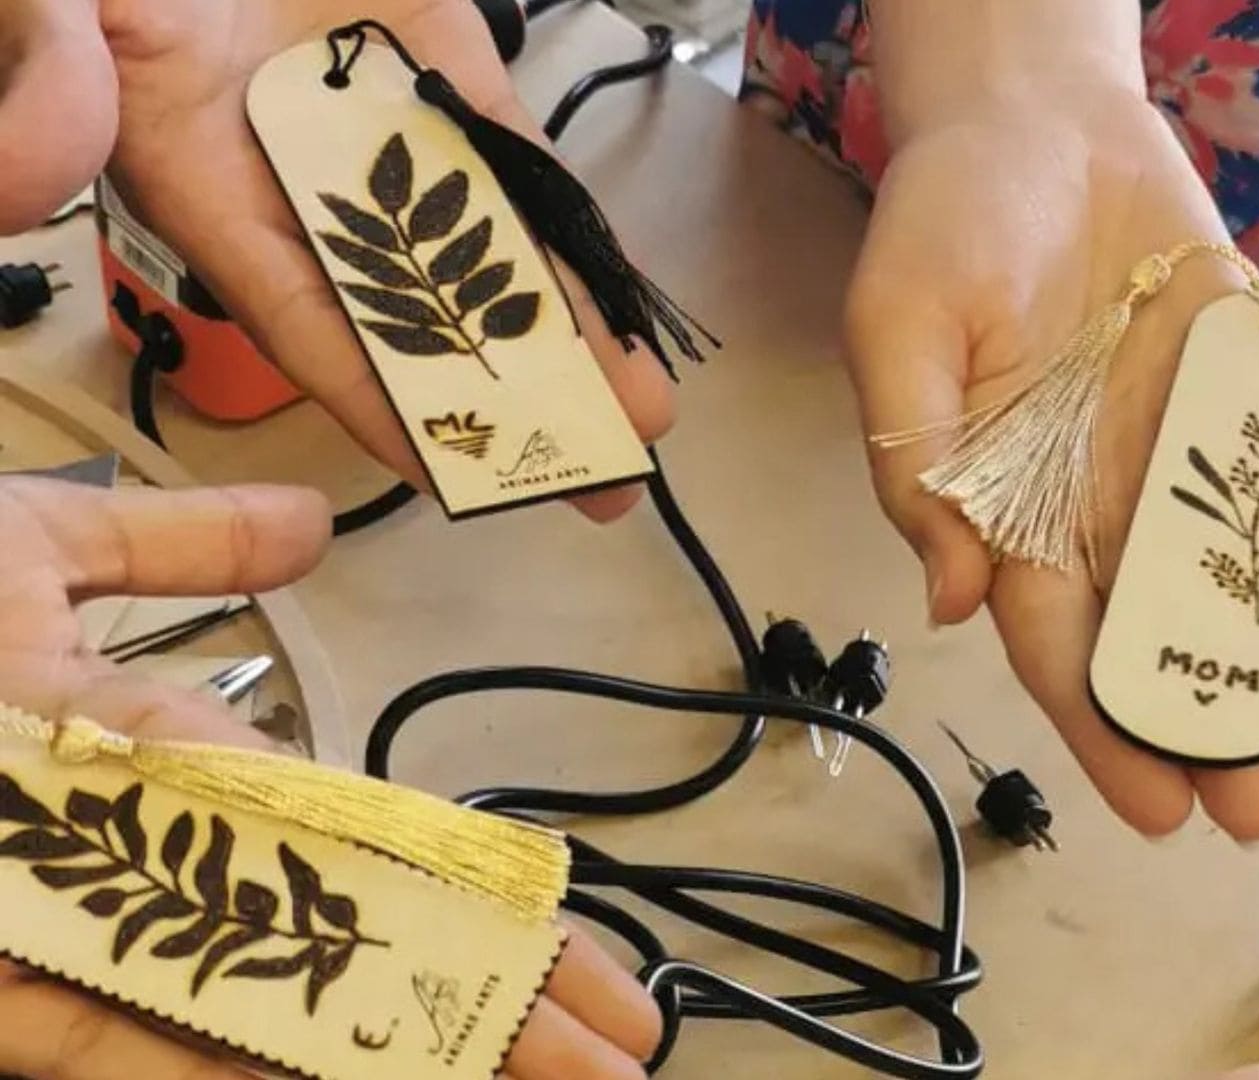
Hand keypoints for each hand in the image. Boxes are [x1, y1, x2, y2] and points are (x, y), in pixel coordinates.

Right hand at [0, 0, 672, 519]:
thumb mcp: (58, 4)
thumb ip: (50, 65)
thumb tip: (50, 135)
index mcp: (202, 180)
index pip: (301, 319)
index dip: (378, 406)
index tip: (454, 478)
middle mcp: (308, 175)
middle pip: (419, 312)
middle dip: (510, 401)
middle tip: (598, 484)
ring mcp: (383, 125)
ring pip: (487, 246)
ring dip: (565, 330)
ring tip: (639, 416)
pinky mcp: (439, 63)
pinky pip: (514, 154)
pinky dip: (568, 224)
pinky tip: (622, 292)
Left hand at [0, 478, 660, 1079]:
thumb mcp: (20, 551)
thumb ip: (163, 538)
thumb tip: (314, 529)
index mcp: (154, 767)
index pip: (362, 842)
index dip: (484, 905)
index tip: (586, 951)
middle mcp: (139, 869)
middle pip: (346, 953)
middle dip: (489, 1009)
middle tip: (627, 1062)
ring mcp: (80, 932)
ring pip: (272, 1020)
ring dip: (414, 1055)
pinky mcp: (17, 985)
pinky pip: (140, 1039)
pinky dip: (241, 1065)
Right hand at [843, 93, 1258, 840]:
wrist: (1038, 120)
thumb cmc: (948, 224)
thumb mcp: (899, 330)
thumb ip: (919, 463)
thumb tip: (952, 602)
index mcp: (1012, 508)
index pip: (1058, 646)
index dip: (1105, 730)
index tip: (1156, 811)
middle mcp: (1099, 503)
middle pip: (1157, 638)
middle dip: (1206, 728)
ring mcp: (1177, 457)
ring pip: (1232, 588)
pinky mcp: (1241, 403)